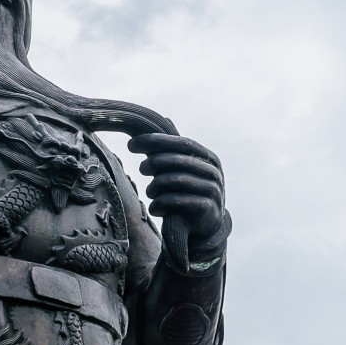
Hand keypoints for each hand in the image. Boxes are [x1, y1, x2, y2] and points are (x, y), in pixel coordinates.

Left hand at [128, 133, 226, 268]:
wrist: (206, 226)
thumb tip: (165, 118)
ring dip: (155, 186)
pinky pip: (177, 201)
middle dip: (154, 163)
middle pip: (177, 160)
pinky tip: (154, 208)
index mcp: (208, 158)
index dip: (155, 141)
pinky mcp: (207, 209)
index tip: (131, 144)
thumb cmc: (189, 192)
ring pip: (176, 180)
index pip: (181, 143)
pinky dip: (160, 204)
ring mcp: (213, 190)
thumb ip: (175, 148)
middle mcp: (213, 172)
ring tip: (149, 192)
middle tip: (141, 169)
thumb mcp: (185, 168)